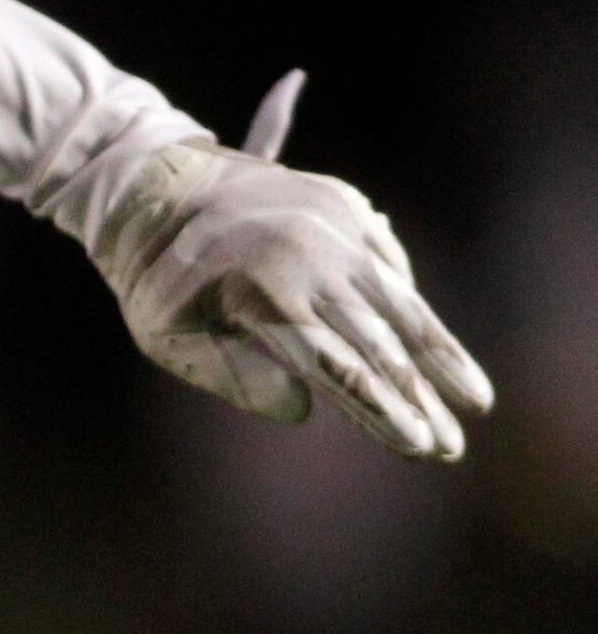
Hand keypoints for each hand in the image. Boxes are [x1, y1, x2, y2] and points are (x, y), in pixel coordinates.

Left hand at [91, 84, 491, 460]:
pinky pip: (390, 268)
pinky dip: (412, 311)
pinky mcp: (349, 210)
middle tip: (450, 449)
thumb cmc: (157, 278)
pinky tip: (434, 352)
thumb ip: (233, 377)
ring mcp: (338, 231)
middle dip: (419, 401)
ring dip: (440, 358)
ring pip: (401, 305)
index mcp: (266, 297)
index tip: (417, 444)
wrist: (160, 183)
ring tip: (475, 401)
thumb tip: (304, 410)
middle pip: (380, 345)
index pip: (338, 368)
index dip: (380, 410)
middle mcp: (314, 262)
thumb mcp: (167, 337)